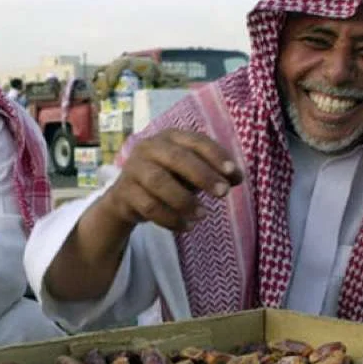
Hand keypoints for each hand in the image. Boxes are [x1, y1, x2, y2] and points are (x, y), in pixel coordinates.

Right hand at [101, 129, 243, 231]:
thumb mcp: (192, 173)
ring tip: (203, 215)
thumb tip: (238, 178)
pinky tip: (187, 226)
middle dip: (203, 175)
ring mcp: (133, 168)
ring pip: (159, 182)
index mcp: (170, 137)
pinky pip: (149, 206)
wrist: (127, 197)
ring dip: (185, 200)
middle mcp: (149, 147)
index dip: (216, 155)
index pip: (196, 141)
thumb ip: (215, 172)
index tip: (233, 174)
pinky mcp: (124, 192)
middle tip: (223, 193)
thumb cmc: (168, 178)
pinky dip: (171, 219)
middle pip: (177, 158)